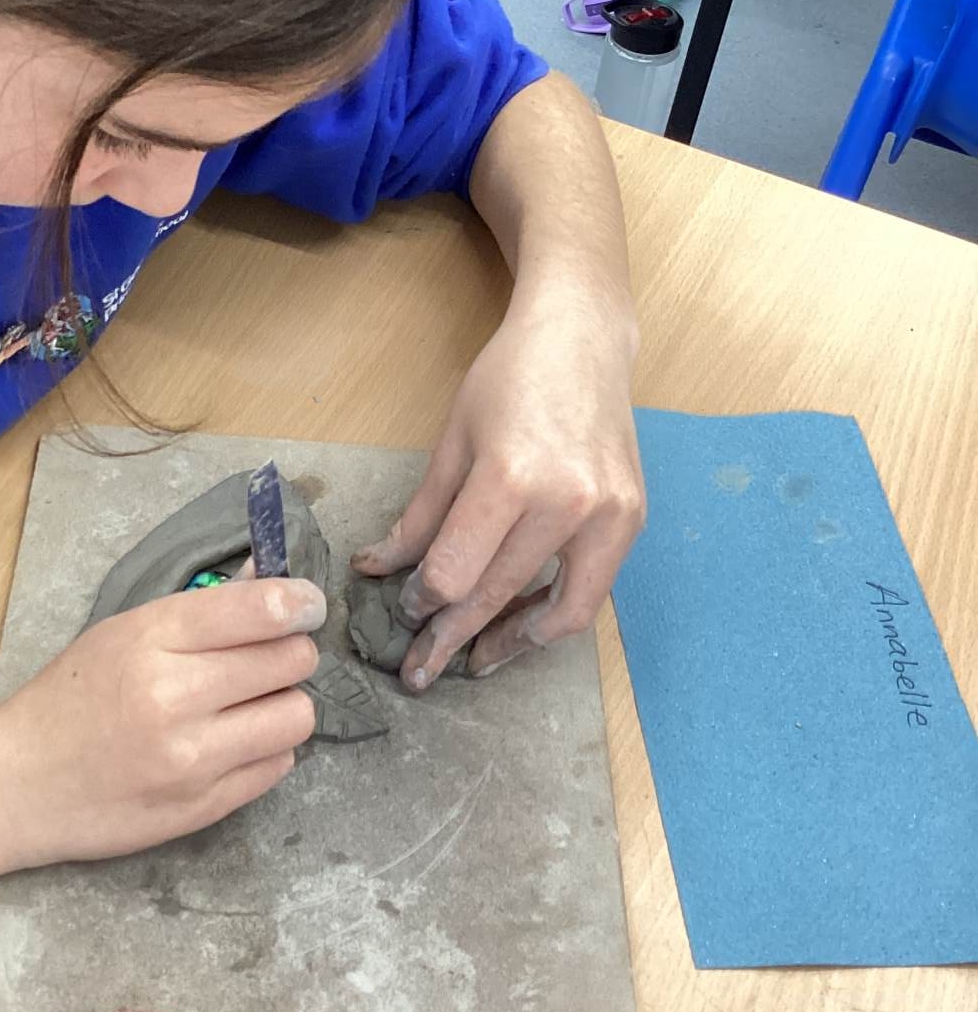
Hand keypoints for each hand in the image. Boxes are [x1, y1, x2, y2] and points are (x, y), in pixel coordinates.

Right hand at [0, 579, 322, 869]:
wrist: (17, 786)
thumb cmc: (68, 699)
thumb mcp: (122, 632)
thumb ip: (202, 610)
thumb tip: (276, 583)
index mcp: (151, 639)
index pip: (263, 609)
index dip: (301, 602)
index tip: (306, 605)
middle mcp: (176, 698)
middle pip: (291, 660)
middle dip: (289, 652)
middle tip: (265, 658)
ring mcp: (192, 760)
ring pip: (296, 716)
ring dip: (283, 704)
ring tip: (249, 704)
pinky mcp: (203, 808)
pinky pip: (278, 766)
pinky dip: (266, 749)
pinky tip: (232, 742)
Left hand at [352, 294, 643, 688]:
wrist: (582, 340)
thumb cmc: (508, 380)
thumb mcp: (452, 440)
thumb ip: (421, 515)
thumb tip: (378, 569)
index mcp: (511, 478)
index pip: (456, 571)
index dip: (423, 601)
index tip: (405, 610)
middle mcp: (568, 504)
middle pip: (498, 596)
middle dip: (451, 638)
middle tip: (420, 671)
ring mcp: (609, 515)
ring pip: (559, 613)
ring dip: (513, 645)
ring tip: (475, 661)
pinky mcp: (633, 520)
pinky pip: (593, 592)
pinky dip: (555, 616)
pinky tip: (522, 626)